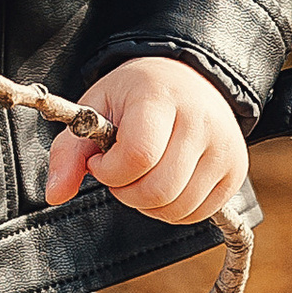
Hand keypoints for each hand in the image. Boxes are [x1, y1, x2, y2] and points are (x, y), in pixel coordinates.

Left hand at [45, 55, 248, 225]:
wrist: (187, 78)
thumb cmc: (134, 95)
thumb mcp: (94, 109)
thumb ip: (69, 152)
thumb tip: (55, 194)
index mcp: (162, 99)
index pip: (137, 156)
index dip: (110, 170)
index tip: (102, 158)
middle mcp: (202, 122)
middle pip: (158, 190)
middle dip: (126, 192)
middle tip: (119, 171)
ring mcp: (225, 148)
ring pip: (177, 208)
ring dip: (147, 203)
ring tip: (141, 175)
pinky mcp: (235, 170)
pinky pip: (197, 214)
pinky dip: (171, 209)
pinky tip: (162, 182)